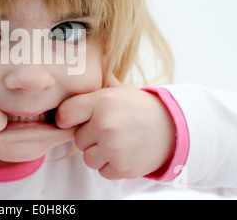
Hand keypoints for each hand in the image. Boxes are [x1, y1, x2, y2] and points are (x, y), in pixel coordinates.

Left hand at [56, 76, 175, 179]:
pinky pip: (103, 171)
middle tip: (108, 129)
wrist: (172, 128)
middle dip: (89, 137)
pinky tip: (124, 153)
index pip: (65, 115)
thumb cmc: (138, 107)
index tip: (76, 119)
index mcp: (102, 101)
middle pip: (78, 140)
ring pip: (88, 159)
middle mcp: (106, 124)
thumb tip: (75, 64)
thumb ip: (95, 83)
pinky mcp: (123, 167)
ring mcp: (114, 148)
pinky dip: (112, 166)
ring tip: (116, 142)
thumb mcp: (118, 89)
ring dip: (99, 154)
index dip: (68, 118)